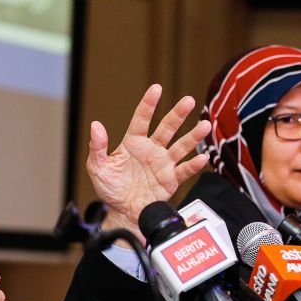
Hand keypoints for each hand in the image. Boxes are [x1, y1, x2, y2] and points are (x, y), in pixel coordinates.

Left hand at [86, 84, 211, 241]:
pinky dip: (193, 164)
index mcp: (133, 143)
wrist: (122, 212)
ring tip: (205, 125)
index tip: (156, 88)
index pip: (142, 119)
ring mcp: (163, 164)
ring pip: (181, 146)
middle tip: (188, 101)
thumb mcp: (97, 168)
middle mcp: (151, 150)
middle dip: (177, 114)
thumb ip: (97, 147)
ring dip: (193, 136)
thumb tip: (95, 125)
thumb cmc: (110, 188)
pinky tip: (202, 157)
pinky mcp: (171, 180)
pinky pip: (184, 170)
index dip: (148, 104)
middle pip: (167, 128)